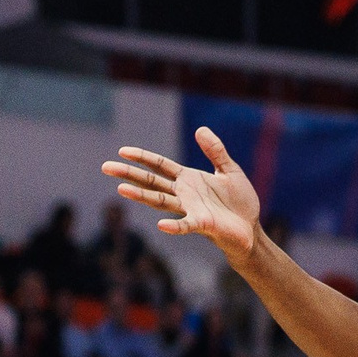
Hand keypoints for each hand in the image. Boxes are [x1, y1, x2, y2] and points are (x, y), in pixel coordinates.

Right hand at [101, 127, 262, 263]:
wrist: (251, 227)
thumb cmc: (238, 201)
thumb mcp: (229, 170)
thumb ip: (215, 151)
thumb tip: (200, 129)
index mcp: (188, 179)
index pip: (160, 166)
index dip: (142, 158)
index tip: (122, 151)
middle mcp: (184, 194)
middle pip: (152, 182)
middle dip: (130, 174)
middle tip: (106, 167)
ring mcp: (190, 210)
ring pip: (161, 201)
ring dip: (142, 195)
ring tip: (121, 189)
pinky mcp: (203, 224)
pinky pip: (186, 225)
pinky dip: (175, 226)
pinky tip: (161, 225)